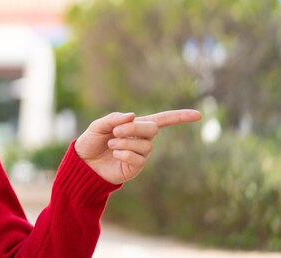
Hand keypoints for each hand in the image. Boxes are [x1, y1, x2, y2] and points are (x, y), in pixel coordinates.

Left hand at [75, 110, 200, 184]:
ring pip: (145, 145)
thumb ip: (114, 119)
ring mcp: (140, 154)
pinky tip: (115, 155)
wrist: (83, 164)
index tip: (198, 114)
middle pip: (152, 129)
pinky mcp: (135, 167)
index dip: (180, 117)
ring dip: (125, 142)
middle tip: (116, 132)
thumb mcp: (98, 126)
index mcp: (135, 125)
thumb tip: (133, 115)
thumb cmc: (91, 142)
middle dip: (134, 128)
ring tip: (111, 145)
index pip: (162, 119)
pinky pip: (138, 158)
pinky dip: (125, 154)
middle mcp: (141, 139)